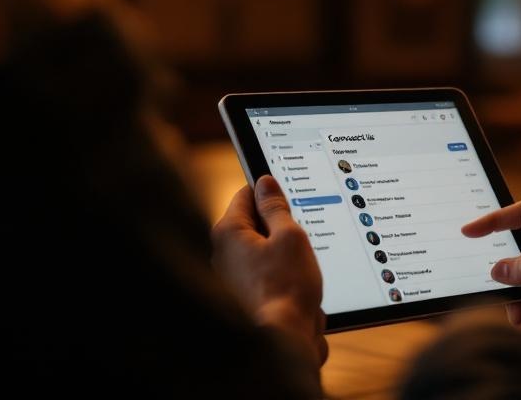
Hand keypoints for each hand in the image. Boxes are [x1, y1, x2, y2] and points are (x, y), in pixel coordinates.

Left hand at [212, 175, 327, 365]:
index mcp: (228, 232)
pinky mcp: (240, 293)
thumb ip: (277, 207)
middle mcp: (221, 253)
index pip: (246, 193)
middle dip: (279, 226)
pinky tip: (293, 282)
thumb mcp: (290, 236)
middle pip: (253, 222)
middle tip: (299, 236)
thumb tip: (266, 183)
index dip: (272, 192)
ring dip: (281, 251)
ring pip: (260, 248)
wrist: (284, 337)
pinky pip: (262, 270)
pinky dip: (278, 272)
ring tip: (298, 265)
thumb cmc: (287, 287)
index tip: (290, 198)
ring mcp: (229, 275)